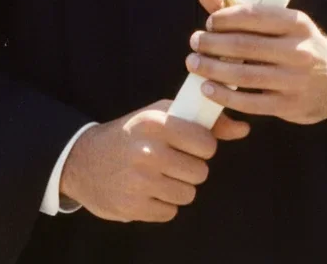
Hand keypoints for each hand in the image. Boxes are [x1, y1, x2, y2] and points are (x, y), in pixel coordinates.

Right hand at [59, 98, 248, 223]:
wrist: (83, 159)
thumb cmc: (132, 132)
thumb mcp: (162, 115)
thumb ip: (204, 121)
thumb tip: (243, 128)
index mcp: (157, 123)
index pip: (206, 144)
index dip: (203, 146)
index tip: (192, 144)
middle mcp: (148, 152)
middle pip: (200, 172)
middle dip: (191, 168)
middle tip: (173, 161)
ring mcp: (140, 182)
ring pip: (188, 194)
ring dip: (178, 186)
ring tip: (159, 174)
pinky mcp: (133, 207)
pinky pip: (170, 212)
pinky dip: (163, 203)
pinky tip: (147, 189)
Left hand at [185, 0, 326, 124]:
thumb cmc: (301, 46)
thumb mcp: (283, 24)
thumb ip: (243, 10)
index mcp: (296, 23)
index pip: (253, 16)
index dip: (225, 18)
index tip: (209, 22)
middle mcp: (298, 50)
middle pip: (244, 46)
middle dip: (212, 43)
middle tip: (195, 42)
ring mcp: (294, 80)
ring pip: (244, 75)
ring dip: (212, 69)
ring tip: (194, 64)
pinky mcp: (289, 106)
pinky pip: (250, 103)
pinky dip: (224, 96)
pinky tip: (208, 89)